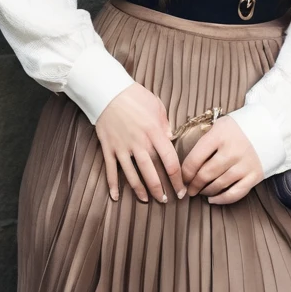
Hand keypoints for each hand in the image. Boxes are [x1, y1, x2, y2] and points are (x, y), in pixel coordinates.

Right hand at [95, 82, 185, 203]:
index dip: (177, 178)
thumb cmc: (135, 96)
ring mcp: (122, 148)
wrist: (108, 90)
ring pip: (133, 176)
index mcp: (155, 133)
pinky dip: (113, 185)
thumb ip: (166, 125)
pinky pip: (111, 170)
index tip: (182, 189)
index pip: (170, 161)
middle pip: (152, 173)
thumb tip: (170, 139)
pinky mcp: (109, 148)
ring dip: (141, 191)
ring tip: (148, 200)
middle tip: (166, 200)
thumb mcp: (158, 107)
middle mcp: (139, 144)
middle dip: (161, 190)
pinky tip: (116, 197)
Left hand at [180, 114, 263, 204]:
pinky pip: (235, 193)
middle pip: (205, 174)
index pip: (195, 159)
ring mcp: (244, 164)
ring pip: (218, 185)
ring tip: (201, 191)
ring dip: (206, 191)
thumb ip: (206, 141)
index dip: (185, 173)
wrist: (270, 127)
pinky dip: (222, 199)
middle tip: (190, 189)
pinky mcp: (255, 175)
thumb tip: (188, 164)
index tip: (183, 178)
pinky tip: (213, 199)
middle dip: (194, 185)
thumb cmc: (239, 128)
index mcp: (220, 135)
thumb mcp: (220, 126)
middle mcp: (232, 150)